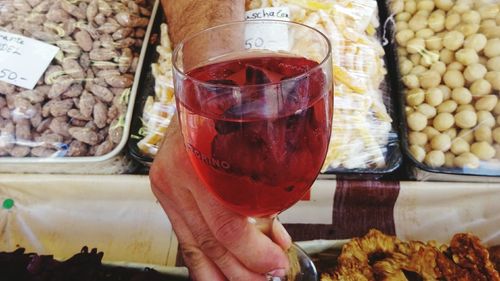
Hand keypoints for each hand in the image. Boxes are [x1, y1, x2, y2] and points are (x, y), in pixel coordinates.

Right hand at [149, 116, 291, 280]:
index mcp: (198, 161)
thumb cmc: (231, 100)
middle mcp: (176, 177)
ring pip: (192, 245)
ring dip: (220, 272)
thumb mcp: (257, 131)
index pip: (227, 225)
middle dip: (240, 270)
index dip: (254, 252)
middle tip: (267, 279)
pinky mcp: (165, 190)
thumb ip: (272, 177)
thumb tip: (288, 218)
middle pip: (208, 242)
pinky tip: (215, 274)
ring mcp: (166, 185)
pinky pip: (183, 234)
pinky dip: (202, 259)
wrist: (201, 78)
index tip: (277, 264)